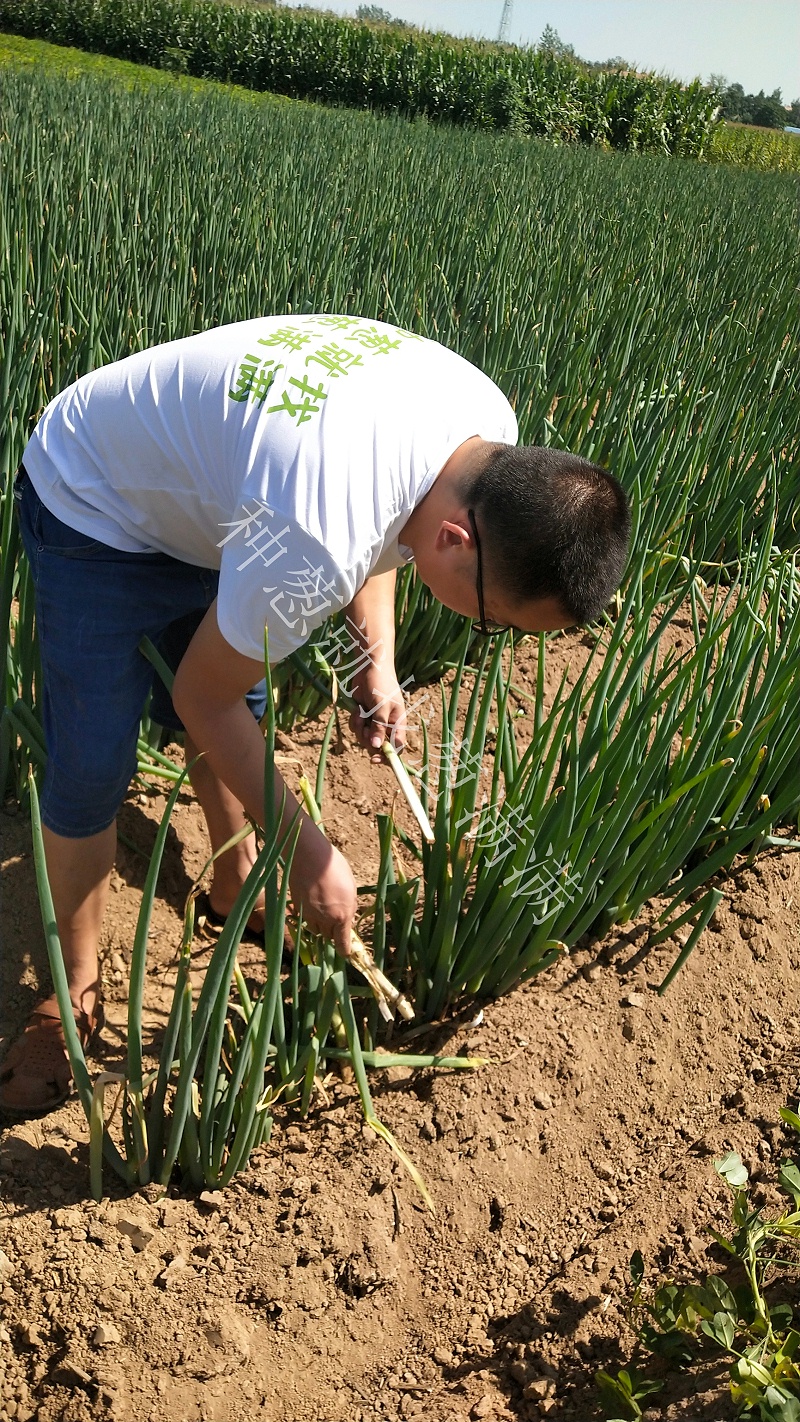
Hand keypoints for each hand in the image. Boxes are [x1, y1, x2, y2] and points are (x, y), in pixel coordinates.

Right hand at [289, 826, 357, 957]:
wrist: (309, 854)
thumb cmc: (334, 866)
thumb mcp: (351, 886)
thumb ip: (350, 906)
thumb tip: (347, 918)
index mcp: (341, 915)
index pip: (342, 942)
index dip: (344, 950)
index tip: (345, 953)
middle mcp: (324, 919)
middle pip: (328, 936)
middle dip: (333, 931)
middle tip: (336, 918)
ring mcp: (307, 914)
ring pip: (314, 928)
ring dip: (320, 924)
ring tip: (324, 909)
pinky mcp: (296, 907)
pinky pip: (303, 917)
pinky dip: (309, 914)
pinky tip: (312, 900)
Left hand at [348, 666, 406, 762]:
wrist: (369, 668)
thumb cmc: (381, 685)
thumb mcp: (381, 706)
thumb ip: (379, 727)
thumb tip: (376, 747)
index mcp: (398, 723)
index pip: (397, 747)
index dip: (388, 757)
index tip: (375, 759)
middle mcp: (386, 725)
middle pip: (377, 746)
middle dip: (367, 740)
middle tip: (363, 728)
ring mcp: (373, 721)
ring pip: (364, 738)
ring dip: (359, 728)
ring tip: (360, 713)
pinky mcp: (362, 717)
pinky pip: (356, 728)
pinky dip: (354, 721)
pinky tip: (357, 709)